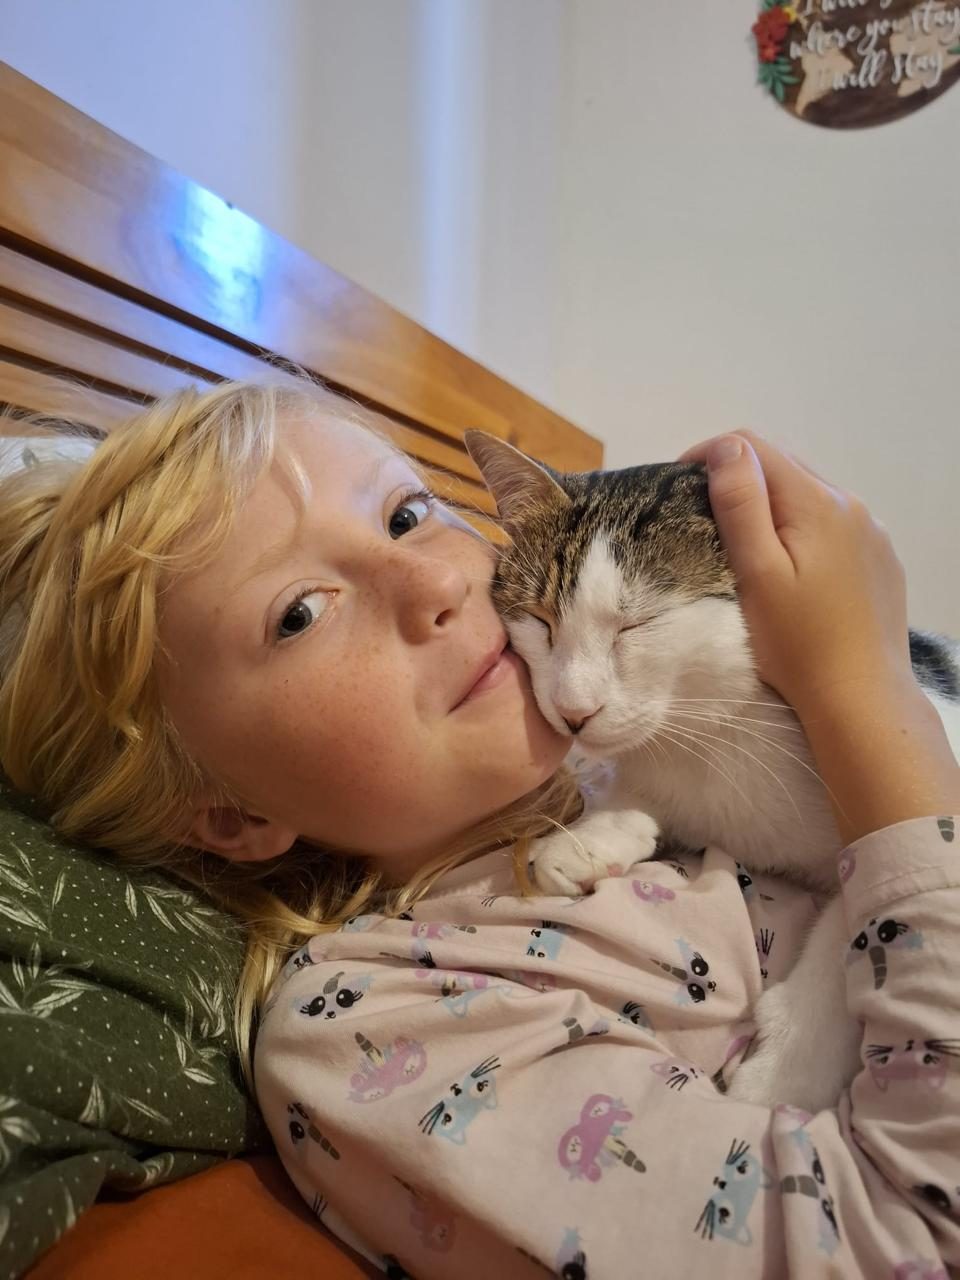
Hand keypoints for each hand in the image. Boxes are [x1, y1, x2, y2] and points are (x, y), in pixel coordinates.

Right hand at [679, 431, 959, 842]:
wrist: (861, 698)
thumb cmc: (798, 643)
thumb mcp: (757, 573)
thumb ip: (741, 505)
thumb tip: (725, 449)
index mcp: (816, 501)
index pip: (753, 447)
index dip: (709, 456)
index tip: (678, 487)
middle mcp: (850, 504)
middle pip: (784, 465)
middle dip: (739, 478)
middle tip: (702, 516)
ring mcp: (871, 531)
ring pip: (809, 494)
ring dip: (772, 503)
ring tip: (742, 543)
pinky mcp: (880, 558)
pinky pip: (833, 523)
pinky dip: (802, 528)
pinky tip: (791, 567)